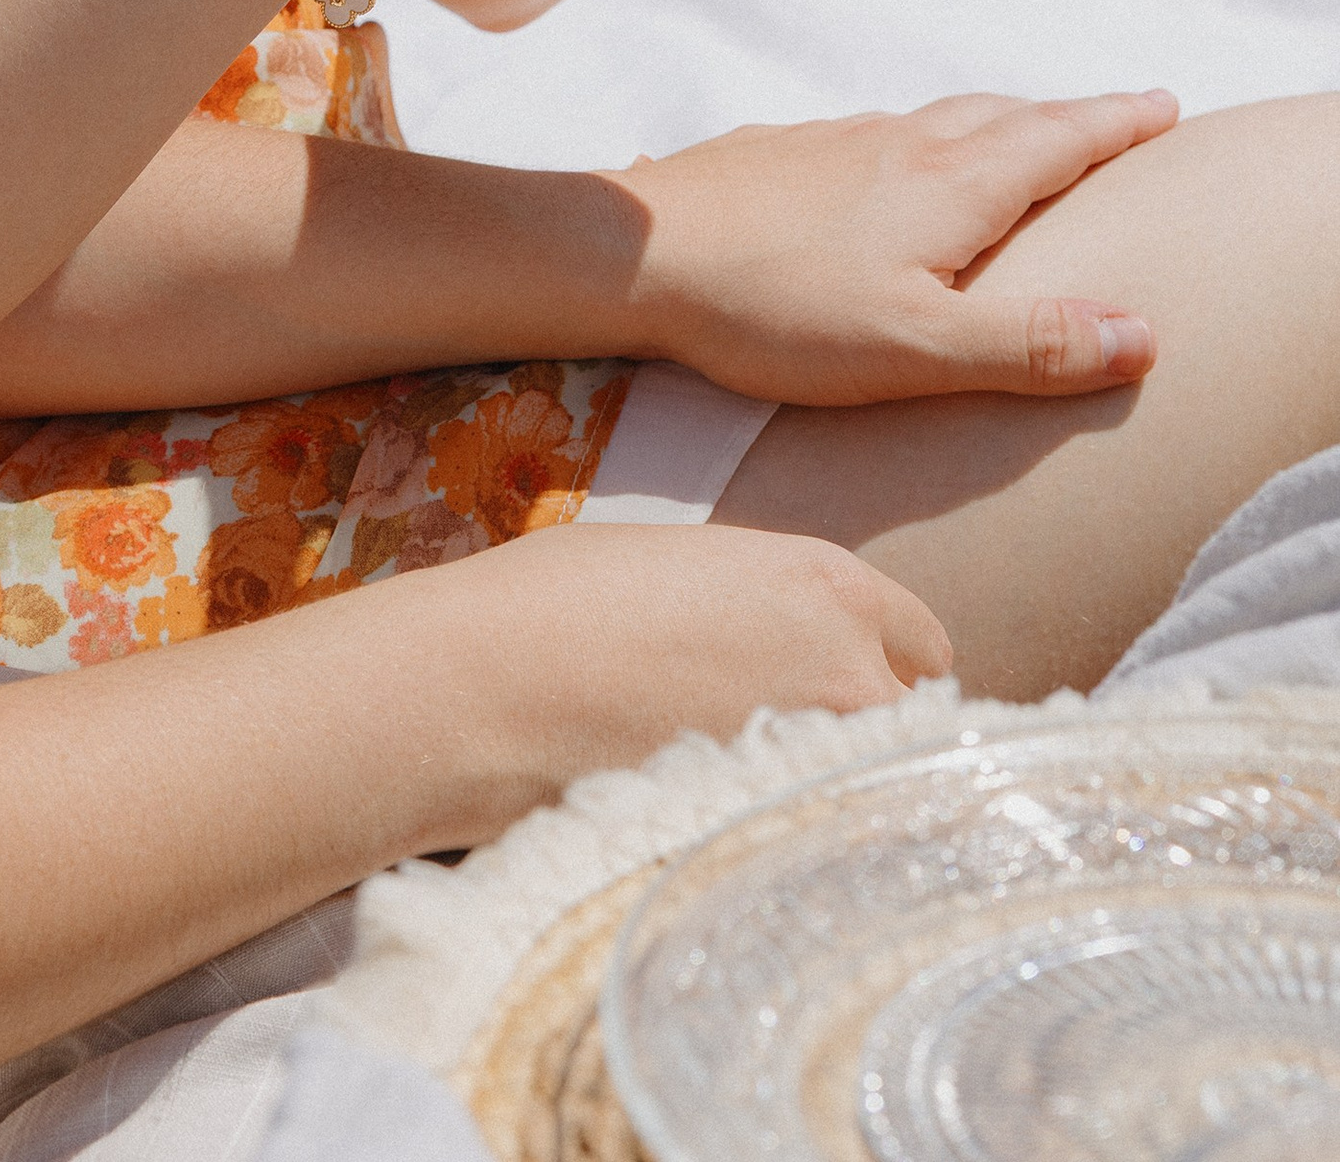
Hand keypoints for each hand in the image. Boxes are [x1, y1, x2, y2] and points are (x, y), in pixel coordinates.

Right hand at [407, 518, 948, 846]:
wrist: (489, 684)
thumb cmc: (557, 600)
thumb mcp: (677, 564)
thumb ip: (757, 601)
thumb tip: (769, 641)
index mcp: (827, 584)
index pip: (922, 642)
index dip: (891, 664)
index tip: (863, 686)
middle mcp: (849, 671)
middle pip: (910, 724)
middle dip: (870, 735)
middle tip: (808, 748)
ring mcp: (820, 764)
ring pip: (872, 791)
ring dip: (838, 794)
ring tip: (767, 797)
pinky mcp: (776, 838)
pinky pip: (818, 846)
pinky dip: (794, 845)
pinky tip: (737, 836)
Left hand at [605, 89, 1180, 404]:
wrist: (633, 257)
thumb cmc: (773, 312)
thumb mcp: (915, 351)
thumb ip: (1029, 346)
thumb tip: (1142, 332)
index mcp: (948, 186)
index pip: (1056, 140)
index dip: (1116, 124)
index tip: (1166, 105)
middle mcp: (899, 146)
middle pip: (1006, 115)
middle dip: (1069, 116)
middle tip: (1118, 115)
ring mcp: (834, 142)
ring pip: (939, 119)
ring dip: (996, 123)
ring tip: (1020, 138)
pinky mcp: (781, 154)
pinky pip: (877, 137)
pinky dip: (922, 143)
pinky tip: (895, 169)